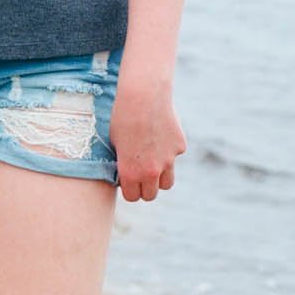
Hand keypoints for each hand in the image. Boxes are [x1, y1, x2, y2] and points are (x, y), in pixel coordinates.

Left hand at [111, 76, 184, 202]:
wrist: (142, 97)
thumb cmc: (121, 118)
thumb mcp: (114, 143)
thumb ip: (123, 163)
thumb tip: (126, 174)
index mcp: (131, 173)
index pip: (133, 197)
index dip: (129, 190)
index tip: (127, 182)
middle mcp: (151, 171)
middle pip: (151, 195)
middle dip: (144, 188)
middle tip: (139, 176)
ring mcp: (169, 160)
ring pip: (167, 183)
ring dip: (159, 177)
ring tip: (151, 162)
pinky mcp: (180, 147)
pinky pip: (174, 157)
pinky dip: (168, 152)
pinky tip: (158, 135)